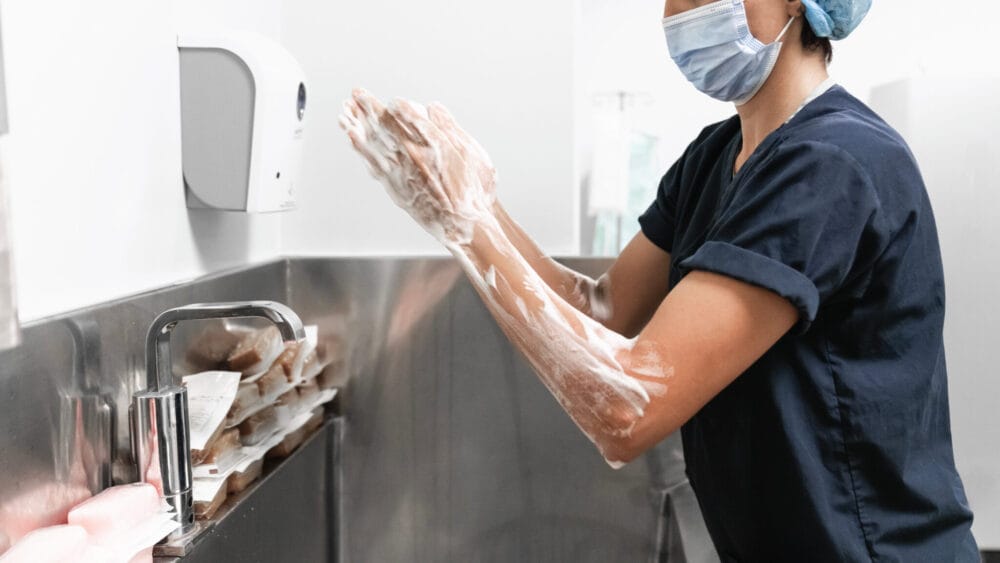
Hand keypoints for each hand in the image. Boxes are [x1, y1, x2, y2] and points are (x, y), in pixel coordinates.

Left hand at [339, 89, 497, 245]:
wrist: (464, 225)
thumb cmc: (472, 192)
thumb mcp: (472, 152)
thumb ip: (450, 127)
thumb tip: (433, 108)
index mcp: (433, 142)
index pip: (406, 114)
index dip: (396, 104)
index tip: (393, 101)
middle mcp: (413, 155)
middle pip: (384, 125)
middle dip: (368, 107)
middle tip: (356, 94)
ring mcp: (400, 172)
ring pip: (373, 144)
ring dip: (357, 126)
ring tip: (345, 113)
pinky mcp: (394, 188)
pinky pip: (372, 165)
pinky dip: (361, 150)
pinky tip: (353, 141)